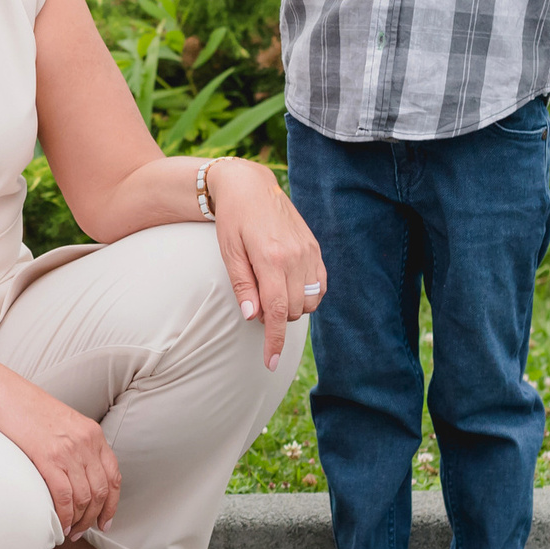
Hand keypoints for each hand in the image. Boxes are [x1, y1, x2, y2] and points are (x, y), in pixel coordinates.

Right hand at [0, 377, 121, 540]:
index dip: (112, 503)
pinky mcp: (48, 458)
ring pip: (84, 497)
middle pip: (100, 491)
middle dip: (94, 517)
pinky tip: (59, 523)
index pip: (113, 475)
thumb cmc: (27, 408)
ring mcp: (68, 451)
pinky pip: (64, 496)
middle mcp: (86, 442)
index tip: (105, 520)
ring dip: (78, 520)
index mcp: (93, 433)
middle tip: (82, 530)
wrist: (3, 393)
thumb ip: (76, 445)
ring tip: (69, 531)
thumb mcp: (63, 422)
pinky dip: (64, 515)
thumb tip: (77, 474)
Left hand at [205, 158, 328, 365]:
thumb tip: (254, 318)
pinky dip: (307, 294)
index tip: (271, 363)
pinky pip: (320, 286)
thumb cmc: (233, 219)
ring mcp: (309, 252)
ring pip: (309, 302)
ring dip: (292, 306)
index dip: (274, 340)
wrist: (251, 185)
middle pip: (293, 310)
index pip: (277, 311)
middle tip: (255, 297)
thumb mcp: (228, 252)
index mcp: (271, 258)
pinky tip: (289, 285)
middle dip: (275, 316)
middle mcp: (296, 256)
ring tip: (270, 288)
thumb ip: (243, 286)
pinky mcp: (315, 249)